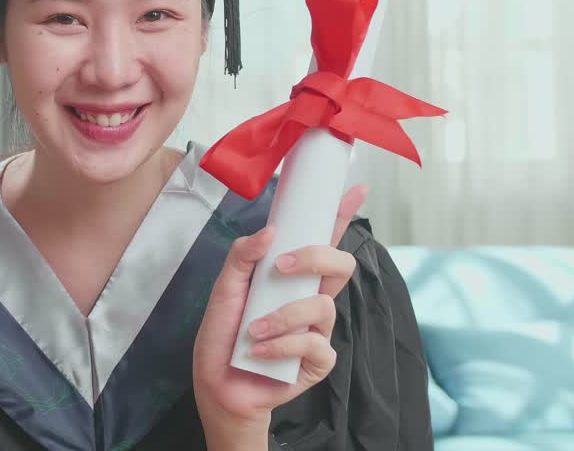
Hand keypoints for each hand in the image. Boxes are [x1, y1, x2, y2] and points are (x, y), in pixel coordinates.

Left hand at [192, 185, 367, 440]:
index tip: (356, 189)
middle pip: (341, 265)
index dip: (341, 215)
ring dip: (283, 315)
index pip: (322, 240)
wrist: (217, 384)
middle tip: (282, 266)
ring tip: (253, 329)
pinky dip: (283, 345)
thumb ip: (242, 256)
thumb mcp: (224, 289)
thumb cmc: (222, 335)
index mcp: (291, 278)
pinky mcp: (318, 363)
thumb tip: (270, 232)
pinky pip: (316, 346)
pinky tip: (259, 352)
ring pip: (324, 306)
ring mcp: (317, 331)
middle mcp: (309, 299)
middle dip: (318, 257)